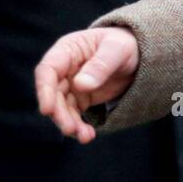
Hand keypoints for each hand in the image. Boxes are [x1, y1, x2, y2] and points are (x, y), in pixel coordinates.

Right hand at [35, 27, 139, 143]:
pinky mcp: (80, 98)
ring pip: (62, 108)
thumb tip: (80, 85)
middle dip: (59, 113)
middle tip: (70, 129)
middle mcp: (64, 69)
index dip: (44, 90)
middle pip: (53, 94)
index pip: (48, 70)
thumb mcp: (117, 49)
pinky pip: (74, 114)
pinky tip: (88, 135)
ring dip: (69, 123)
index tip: (47, 109)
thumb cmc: (124, 44)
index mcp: (68, 50)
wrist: (138, 54)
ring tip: (84, 136)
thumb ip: (101, 65)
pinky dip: (79, 126)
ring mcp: (71, 85)